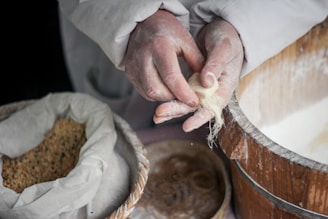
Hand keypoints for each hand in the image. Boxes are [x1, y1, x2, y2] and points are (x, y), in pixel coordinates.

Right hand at [124, 10, 203, 106]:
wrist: (145, 23)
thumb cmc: (168, 32)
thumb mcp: (187, 41)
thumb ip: (197, 62)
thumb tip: (206, 84)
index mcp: (160, 46)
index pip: (171, 77)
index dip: (183, 93)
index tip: (194, 101)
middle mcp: (143, 57)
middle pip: (156, 89)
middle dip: (173, 98)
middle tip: (185, 96)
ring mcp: (133, 66)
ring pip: (149, 93)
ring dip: (165, 97)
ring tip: (175, 91)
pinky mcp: (129, 72)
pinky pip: (143, 91)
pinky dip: (156, 94)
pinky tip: (164, 88)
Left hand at [154, 17, 243, 131]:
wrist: (222, 34)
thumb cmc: (226, 40)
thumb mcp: (224, 48)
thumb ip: (216, 65)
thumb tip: (207, 83)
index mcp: (224, 87)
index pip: (213, 107)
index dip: (199, 117)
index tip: (186, 125)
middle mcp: (213, 92)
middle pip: (195, 107)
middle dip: (177, 111)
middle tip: (160, 113)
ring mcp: (202, 89)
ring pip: (186, 102)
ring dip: (172, 109)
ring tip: (156, 115)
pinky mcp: (193, 83)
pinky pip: (181, 94)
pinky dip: (171, 99)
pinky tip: (159, 106)